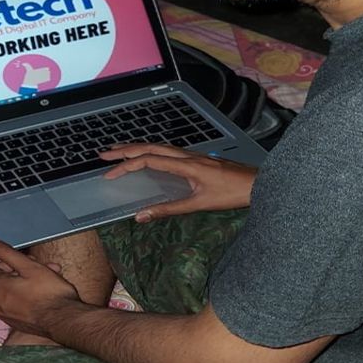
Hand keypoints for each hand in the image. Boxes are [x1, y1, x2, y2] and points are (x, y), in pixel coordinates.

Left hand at [0, 236, 82, 338]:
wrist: (63, 320)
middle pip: (4, 280)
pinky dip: (28, 297)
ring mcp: (6, 315)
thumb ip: (6, 252)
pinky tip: (45, 293)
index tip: (24, 261)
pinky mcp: (16, 323)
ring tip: (49, 278)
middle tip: (40, 267)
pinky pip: (18, 304)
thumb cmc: (47, 293)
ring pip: (13, 291)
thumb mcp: (28, 265)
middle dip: (22, 271)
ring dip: (28, 283)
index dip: (8, 261)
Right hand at [100, 143, 256, 220]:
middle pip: (150, 146)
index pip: (149, 160)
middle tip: (104, 155)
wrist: (258, 183)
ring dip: (137, 148)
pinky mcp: (198, 159)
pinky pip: (169, 150)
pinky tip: (150, 157)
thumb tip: (141, 215)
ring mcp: (193, 155)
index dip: (127, 166)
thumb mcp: (199, 204)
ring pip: (159, 146)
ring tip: (120, 152)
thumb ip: (169, 209)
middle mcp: (187, 155)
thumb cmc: (233, 193)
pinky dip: (152, 151)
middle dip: (125, 150)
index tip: (110, 174)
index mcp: (186, 164)